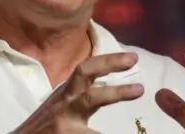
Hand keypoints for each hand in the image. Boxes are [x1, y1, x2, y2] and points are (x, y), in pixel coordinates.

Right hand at [14, 52, 144, 132]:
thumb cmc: (42, 124)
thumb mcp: (59, 103)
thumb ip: (78, 93)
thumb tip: (105, 83)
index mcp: (66, 93)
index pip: (86, 70)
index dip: (109, 62)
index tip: (132, 58)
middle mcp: (65, 107)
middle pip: (91, 98)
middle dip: (117, 92)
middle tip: (141, 89)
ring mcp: (64, 127)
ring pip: (92, 118)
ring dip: (114, 107)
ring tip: (135, 99)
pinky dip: (103, 133)